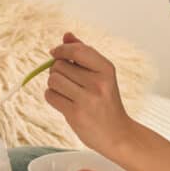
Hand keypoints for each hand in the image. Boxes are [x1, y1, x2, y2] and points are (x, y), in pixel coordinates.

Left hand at [45, 32, 134, 154]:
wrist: (118, 135)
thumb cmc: (107, 102)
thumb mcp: (102, 75)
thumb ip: (84, 54)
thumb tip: (66, 35)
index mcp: (107, 69)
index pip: (77, 50)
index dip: (62, 49)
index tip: (55, 53)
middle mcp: (98, 82)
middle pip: (59, 65)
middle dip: (57, 71)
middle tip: (68, 81)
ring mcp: (87, 99)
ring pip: (53, 80)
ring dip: (54, 85)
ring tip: (66, 93)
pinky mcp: (76, 114)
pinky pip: (51, 96)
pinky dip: (53, 97)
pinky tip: (64, 103)